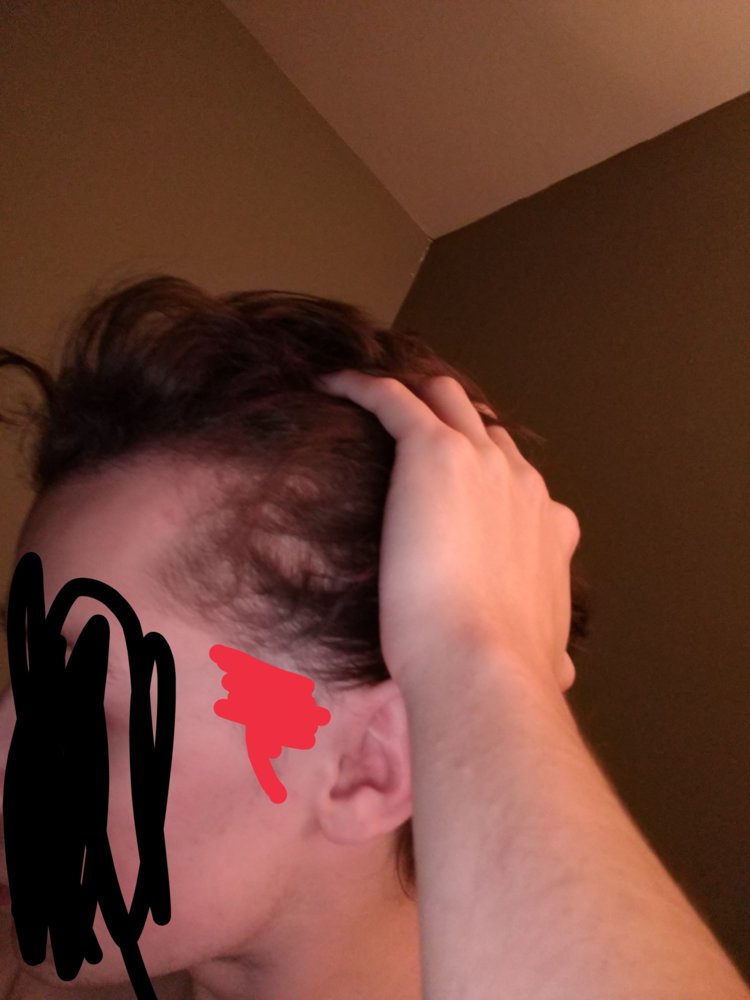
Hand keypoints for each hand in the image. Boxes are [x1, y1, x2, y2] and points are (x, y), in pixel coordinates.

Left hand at [315, 371, 579, 695]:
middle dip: (452, 421)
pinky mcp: (432, 449)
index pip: (520, 478)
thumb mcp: (549, 654)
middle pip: (484, 426)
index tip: (457, 484)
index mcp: (548, 525)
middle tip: (407, 434)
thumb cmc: (505, 666)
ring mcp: (480, 459)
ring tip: (371, 400)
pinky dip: (362, 386)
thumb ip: (554, 652)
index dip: (490, 473)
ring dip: (412, 393)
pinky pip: (391, 397)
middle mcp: (520, 481)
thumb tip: (564, 674)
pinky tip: (334, 385)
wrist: (481, 659)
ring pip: (445, 396)